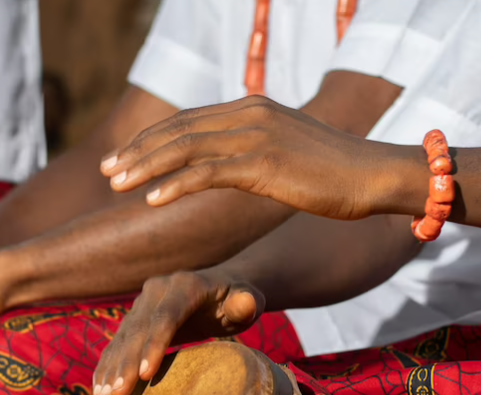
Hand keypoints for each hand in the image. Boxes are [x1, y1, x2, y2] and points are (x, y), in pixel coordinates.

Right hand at [93, 270, 262, 394]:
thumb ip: (246, 302)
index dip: (154, 345)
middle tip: (117, 394)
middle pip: (138, 329)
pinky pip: (118, 343)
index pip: (166, 316)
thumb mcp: (248, 298)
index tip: (143, 374)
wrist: (220, 285)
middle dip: (126, 363)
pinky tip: (98, 389)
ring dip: (111, 368)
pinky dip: (107, 366)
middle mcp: (157, 290)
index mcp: (185, 285)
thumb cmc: (238, 298)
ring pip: (123, 338)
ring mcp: (143, 303)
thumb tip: (245, 303)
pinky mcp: (135, 318)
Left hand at [99, 95, 394, 220]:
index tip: (122, 157)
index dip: (150, 139)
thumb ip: (252, 150)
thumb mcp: (286, 151)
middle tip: (106, 170)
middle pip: (178, 130)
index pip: (188, 120)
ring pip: (185, 148)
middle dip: (137, 151)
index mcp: (252, 108)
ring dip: (145, 168)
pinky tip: (150, 201)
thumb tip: (225, 166)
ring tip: (116, 185)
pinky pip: (208, 173)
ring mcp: (256, 137)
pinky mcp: (264, 164)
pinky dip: (174, 186)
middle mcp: (250, 114)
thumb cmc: (333, 173)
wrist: (373, 175)